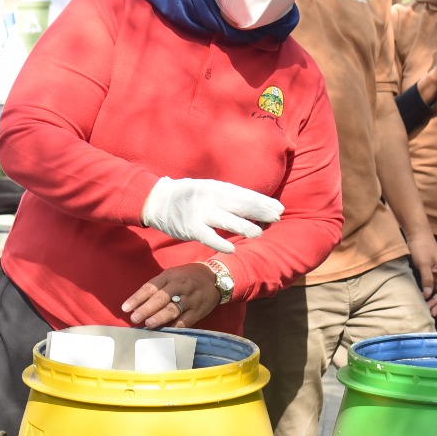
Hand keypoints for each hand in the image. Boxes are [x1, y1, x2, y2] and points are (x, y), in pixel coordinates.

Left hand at [120, 263, 220, 329]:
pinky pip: (186, 320)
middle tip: (134, 318)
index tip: (125, 308)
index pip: (151, 287)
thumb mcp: (172, 275)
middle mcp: (179, 286)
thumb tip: (137, 304)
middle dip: (146, 308)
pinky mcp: (198, 310)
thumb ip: (157, 287)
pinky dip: (175, 327)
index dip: (137, 298)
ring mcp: (190, 298)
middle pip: (161, 298)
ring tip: (148, 324)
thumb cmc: (187, 277)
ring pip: (173, 309)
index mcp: (169, 276)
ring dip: (160, 317)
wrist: (214, 278)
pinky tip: (166, 332)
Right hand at [141, 177, 281, 252]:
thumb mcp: (209, 190)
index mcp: (217, 187)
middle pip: (240, 205)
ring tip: (259, 233)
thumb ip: (229, 198)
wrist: (157, 201)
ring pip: (226, 220)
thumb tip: (255, 207)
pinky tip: (232, 248)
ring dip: (244, 227)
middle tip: (277, 217)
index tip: (279, 208)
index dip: (262, 202)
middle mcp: (210, 198)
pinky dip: (220, 243)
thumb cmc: (189, 196)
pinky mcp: (190, 228)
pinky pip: (208, 237)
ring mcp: (200, 213)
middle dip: (259, 212)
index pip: (244, 194)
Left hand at [405, 230, 436, 316]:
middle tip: (431, 312)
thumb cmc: (422, 246)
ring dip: (434, 299)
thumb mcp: (424, 264)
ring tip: (426, 308)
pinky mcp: (430, 271)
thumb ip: (427, 280)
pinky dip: (429, 293)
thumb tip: (427, 294)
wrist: (417, 234)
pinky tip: (423, 298)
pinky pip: (432, 285)